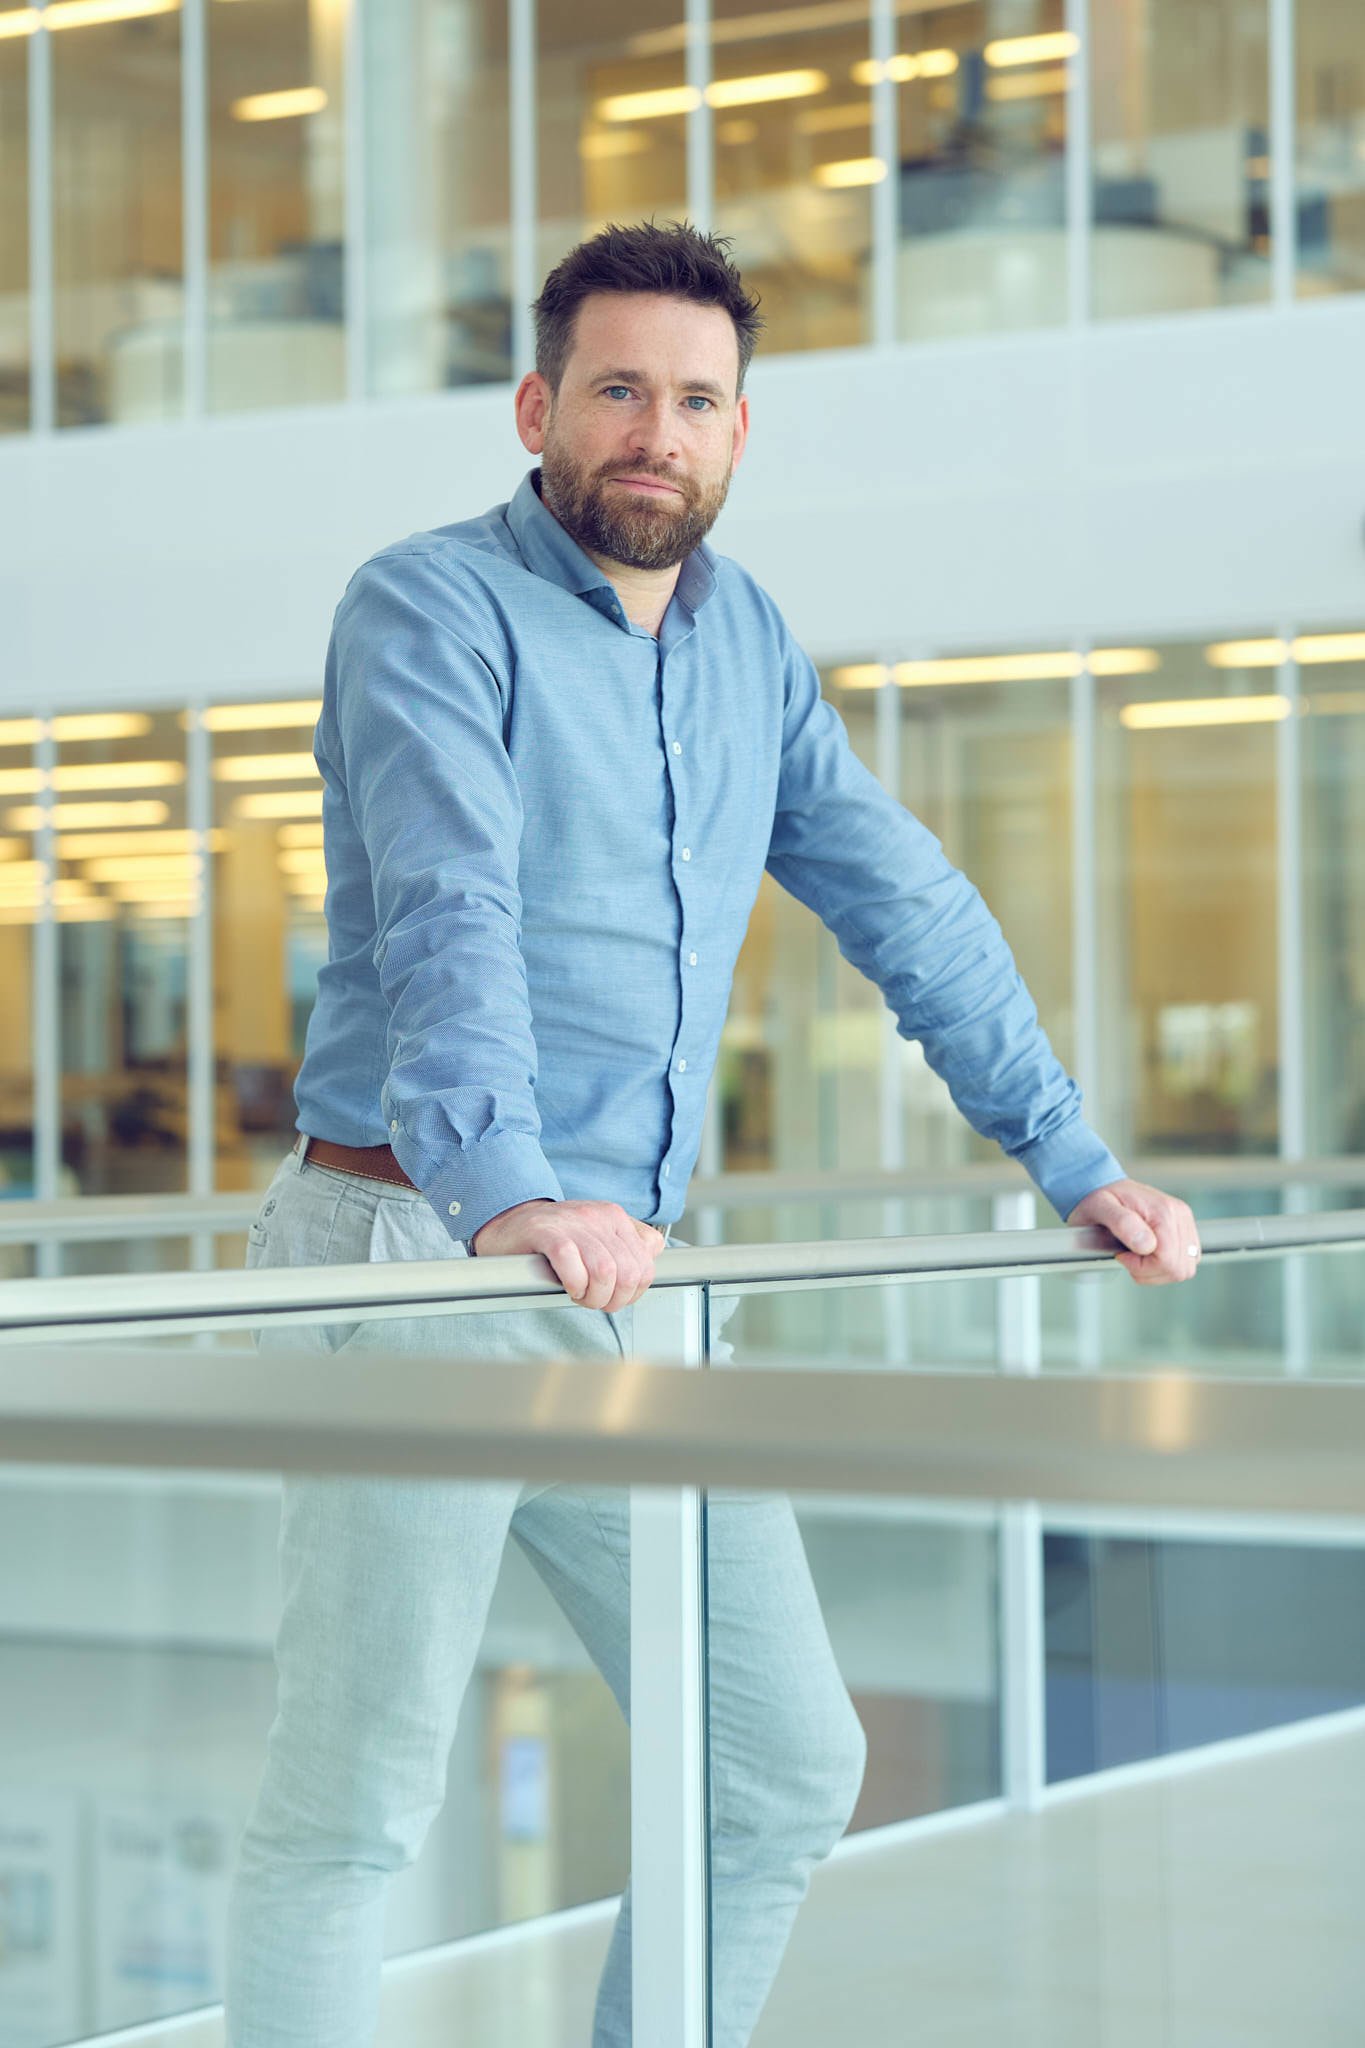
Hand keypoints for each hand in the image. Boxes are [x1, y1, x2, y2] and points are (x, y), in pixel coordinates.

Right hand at [471, 1199, 665, 1310]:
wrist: (510, 1221)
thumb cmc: (553, 1236)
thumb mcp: (598, 1235)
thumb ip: (628, 1246)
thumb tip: (649, 1265)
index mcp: (615, 1218)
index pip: (646, 1265)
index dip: (633, 1292)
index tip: (614, 1297)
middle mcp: (599, 1217)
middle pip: (628, 1273)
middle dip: (614, 1299)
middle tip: (594, 1300)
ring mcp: (574, 1223)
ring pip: (605, 1272)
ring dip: (593, 1296)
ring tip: (580, 1295)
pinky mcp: (548, 1232)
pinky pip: (573, 1266)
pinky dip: (573, 1285)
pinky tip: (567, 1286)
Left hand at [1066, 1177, 1200, 1285]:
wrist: (1105, 1185)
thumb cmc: (1100, 1198)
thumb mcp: (1101, 1207)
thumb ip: (1123, 1224)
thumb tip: (1146, 1245)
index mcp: (1163, 1211)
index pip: (1167, 1261)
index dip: (1142, 1267)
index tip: (1122, 1255)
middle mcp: (1179, 1215)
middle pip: (1178, 1269)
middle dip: (1150, 1271)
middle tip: (1128, 1257)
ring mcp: (1185, 1222)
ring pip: (1184, 1269)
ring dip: (1158, 1271)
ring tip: (1137, 1256)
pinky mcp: (1185, 1229)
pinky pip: (1186, 1262)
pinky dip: (1166, 1266)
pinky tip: (1148, 1255)